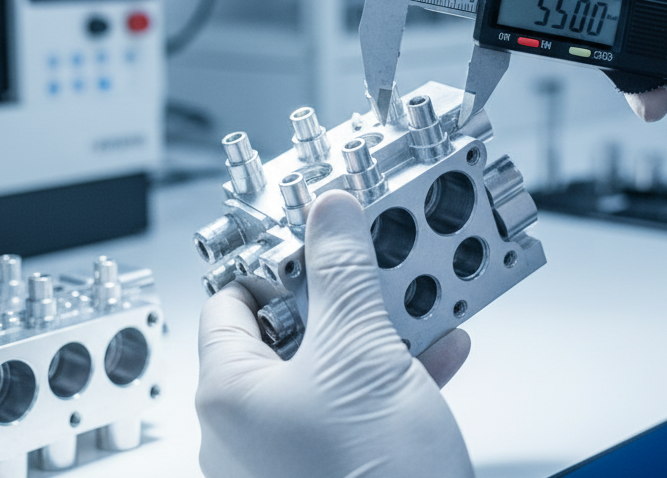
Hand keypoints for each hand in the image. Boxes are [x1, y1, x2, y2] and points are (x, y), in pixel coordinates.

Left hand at [195, 190, 473, 477]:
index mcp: (228, 393)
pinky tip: (438, 350)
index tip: (314, 231)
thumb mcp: (362, 352)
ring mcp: (290, 454)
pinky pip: (358, 404)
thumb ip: (342, 270)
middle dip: (342, 291)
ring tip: (415, 297)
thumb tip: (329, 214)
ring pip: (331, 365)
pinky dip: (395, 373)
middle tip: (372, 260)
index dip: (274, 259)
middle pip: (289, 327)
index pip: (231, 297)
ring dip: (379, 328)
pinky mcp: (334, 470)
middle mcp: (248, 427)